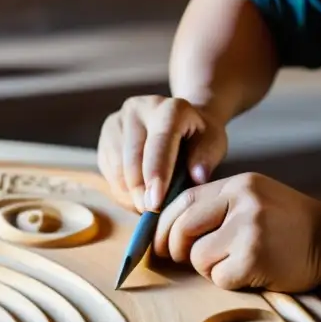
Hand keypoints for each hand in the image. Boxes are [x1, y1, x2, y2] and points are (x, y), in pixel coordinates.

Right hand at [97, 95, 227, 212]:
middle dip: (140, 192)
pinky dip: (120, 189)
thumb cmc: (199, 136)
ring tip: (146, 205)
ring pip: (115, 166)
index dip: (156, 174)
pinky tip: (136, 195)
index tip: (155, 204)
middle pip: (132, 157)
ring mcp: (118, 119)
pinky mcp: (106, 133)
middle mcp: (139, 108)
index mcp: (170, 108)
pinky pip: (107, 169)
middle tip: (151, 213)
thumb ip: (207, 158)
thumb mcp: (214, 143)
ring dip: (128, 194)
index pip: (160, 142)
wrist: (179, 119)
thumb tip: (197, 177)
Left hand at [152, 172, 320, 292]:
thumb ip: (217, 207)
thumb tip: (167, 230)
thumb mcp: (253, 200)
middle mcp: (241, 202)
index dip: (163, 224)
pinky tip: (250, 273)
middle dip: (176, 250)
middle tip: (188, 260)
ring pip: (198, 257)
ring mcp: (249, 229)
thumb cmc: (287, 224)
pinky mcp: (255, 258)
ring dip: (208, 268)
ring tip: (233, 263)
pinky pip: (218, 278)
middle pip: (182, 229)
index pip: (183, 200)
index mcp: (237, 185)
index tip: (160, 243)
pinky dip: (228, 282)